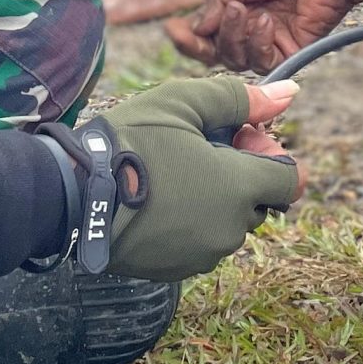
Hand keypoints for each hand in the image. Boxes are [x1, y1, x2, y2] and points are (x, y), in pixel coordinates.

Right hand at [88, 77, 302, 282]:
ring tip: (175, 175)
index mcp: (239, 188)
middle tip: (200, 150)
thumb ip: (240, 99)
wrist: (72, 194)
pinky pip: (201, 244)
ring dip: (216, 200)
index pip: (290, 179)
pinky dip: (192, 223)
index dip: (269, 154)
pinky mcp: (177, 271)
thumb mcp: (183, 103)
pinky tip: (159, 201)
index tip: (237, 138)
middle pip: (260, 202)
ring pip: (229, 225)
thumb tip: (290, 93)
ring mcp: (203, 255)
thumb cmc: (130, 143)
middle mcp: (229, 229)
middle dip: (241, 175)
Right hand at [180, 0, 362, 73]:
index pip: (205, 36)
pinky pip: (264, 61)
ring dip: (234, 36)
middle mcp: (250, 30)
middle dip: (206, 41)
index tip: (173, 29)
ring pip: (236, 60)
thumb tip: (197, 28)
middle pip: (216, 53)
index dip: (188, 38)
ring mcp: (270, 42)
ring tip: (244, 9)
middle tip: (214, 18)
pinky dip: (258, 43)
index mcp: (236, 9)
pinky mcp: (291, 51)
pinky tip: (264, 21)